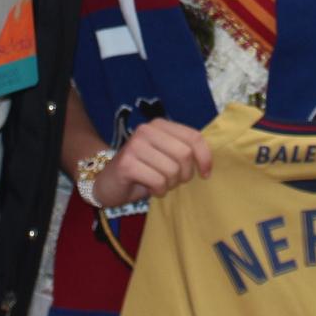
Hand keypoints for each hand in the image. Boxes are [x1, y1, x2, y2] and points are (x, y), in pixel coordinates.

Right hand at [97, 119, 213, 207]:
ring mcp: (135, 145)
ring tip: (159, 184)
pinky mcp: (126, 163)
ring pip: (171, 170)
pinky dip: (158, 190)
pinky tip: (149, 189)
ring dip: (169, 184)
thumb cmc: (143, 171)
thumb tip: (209, 160)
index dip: (204, 157)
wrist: (107, 183)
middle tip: (174, 182)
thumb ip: (184, 151)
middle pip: (184, 154)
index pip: (194, 137)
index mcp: (160, 124)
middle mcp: (146, 130)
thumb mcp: (166, 157)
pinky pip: (158, 181)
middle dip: (184, 175)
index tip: (205, 174)